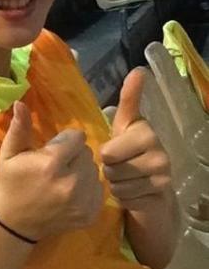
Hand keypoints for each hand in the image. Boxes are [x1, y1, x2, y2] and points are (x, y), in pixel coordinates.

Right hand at [0, 101, 103, 240]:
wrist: (14, 223)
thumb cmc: (11, 183)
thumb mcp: (9, 153)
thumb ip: (19, 128)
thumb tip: (20, 103)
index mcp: (51, 164)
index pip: (78, 137)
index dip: (66, 141)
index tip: (54, 150)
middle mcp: (71, 183)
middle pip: (88, 154)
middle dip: (75, 156)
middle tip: (59, 165)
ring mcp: (82, 201)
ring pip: (96, 171)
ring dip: (83, 171)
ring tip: (65, 179)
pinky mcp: (90, 214)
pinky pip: (100, 189)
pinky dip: (89, 189)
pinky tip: (72, 193)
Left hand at [100, 68, 171, 211]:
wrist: (152, 185)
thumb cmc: (131, 149)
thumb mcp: (125, 124)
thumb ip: (129, 98)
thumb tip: (138, 69)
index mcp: (146, 132)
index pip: (108, 152)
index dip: (106, 154)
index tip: (115, 151)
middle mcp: (160, 153)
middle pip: (110, 168)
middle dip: (109, 170)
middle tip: (119, 166)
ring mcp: (163, 177)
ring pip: (117, 185)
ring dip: (115, 184)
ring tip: (125, 178)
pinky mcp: (161, 197)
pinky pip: (126, 199)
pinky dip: (124, 197)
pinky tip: (133, 191)